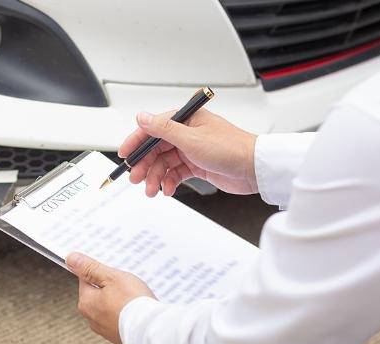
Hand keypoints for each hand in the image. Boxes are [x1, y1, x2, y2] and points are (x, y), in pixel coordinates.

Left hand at [66, 252, 155, 343]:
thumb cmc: (132, 302)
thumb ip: (90, 268)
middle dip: (110, 287)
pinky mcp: (117, 336)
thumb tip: (71, 259)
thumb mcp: (110, 277)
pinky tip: (136, 310)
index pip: (85, 279)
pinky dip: (125, 313)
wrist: (150, 329)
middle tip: (125, 284)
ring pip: (108, 307)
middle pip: (97, 294)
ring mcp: (105, 329)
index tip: (111, 272)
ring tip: (133, 298)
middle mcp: (91, 318)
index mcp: (86, 302)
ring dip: (118, 301)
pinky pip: (118, 318)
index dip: (100, 272)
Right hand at [118, 109, 257, 196]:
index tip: (124, 155)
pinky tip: (168, 190)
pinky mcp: (197, 165)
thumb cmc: (231, 148)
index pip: (152, 128)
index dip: (136, 142)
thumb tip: (141, 117)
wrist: (255, 169)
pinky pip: (175, 173)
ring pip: (164, 163)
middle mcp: (187, 133)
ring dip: (156, 177)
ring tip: (152, 190)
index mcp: (185, 119)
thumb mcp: (191, 138)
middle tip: (136, 179)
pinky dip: (169, 182)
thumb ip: (163, 129)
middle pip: (156, 149)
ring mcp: (191, 150)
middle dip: (144, 165)